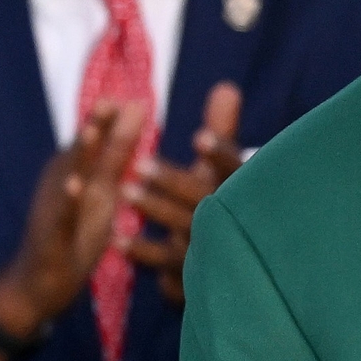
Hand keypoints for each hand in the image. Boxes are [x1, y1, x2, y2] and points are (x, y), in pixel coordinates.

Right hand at [0, 97, 152, 331]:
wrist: (39, 283)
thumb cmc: (75, 234)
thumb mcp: (102, 190)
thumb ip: (117, 152)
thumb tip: (136, 109)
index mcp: (79, 172)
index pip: (98, 141)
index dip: (112, 118)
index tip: (134, 96)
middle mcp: (63, 185)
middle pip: (81, 152)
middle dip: (95, 126)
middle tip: (111, 100)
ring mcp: (53, 209)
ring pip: (67, 177)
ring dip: (78, 154)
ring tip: (91, 132)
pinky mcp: (50, 234)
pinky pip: (58, 215)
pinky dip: (65, 200)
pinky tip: (73, 186)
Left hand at [120, 81, 243, 302]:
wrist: (238, 266)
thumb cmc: (224, 205)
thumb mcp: (224, 169)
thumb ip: (224, 130)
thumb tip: (225, 86)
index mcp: (245, 189)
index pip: (237, 169)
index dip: (222, 154)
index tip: (198, 137)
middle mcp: (234, 218)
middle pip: (207, 198)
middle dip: (175, 181)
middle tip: (139, 163)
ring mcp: (216, 248)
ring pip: (186, 229)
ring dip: (156, 210)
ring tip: (125, 192)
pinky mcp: (195, 274)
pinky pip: (169, 265)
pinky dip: (143, 253)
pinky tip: (116, 240)